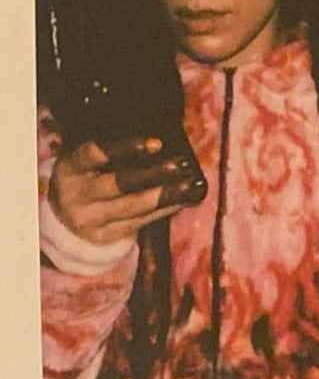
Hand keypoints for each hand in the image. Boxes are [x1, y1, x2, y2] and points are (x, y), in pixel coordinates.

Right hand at [47, 137, 205, 245]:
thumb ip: (114, 153)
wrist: (66, 218)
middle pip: (119, 185)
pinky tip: (186, 198)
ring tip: (193, 183)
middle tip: (181, 164)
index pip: (94, 154)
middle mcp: (77, 196)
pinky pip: (143, 221)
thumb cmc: (87, 177)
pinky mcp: (108, 236)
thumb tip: (160, 142)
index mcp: (71, 168)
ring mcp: (92, 219)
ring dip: (169, 194)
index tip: (156, 143)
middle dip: (154, 174)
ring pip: (135, 207)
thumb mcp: (88, 162)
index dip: (125, 148)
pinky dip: (167, 208)